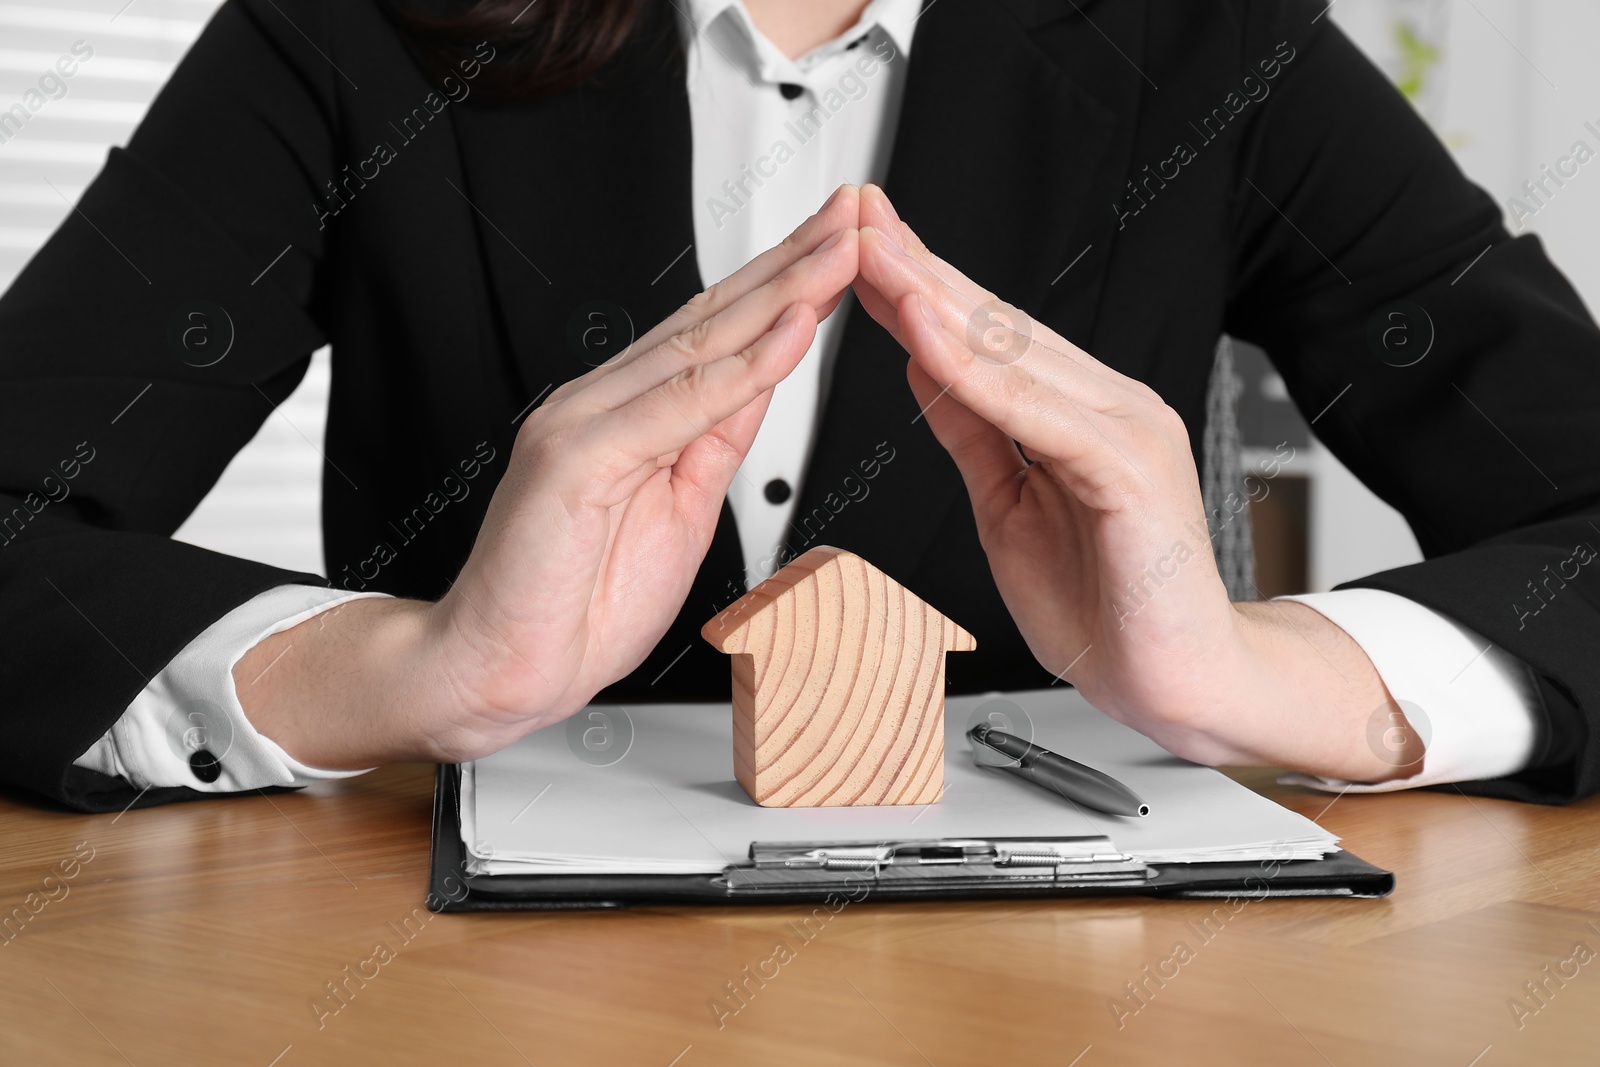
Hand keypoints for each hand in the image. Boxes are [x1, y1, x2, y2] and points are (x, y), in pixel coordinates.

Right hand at [238, 186, 862, 766]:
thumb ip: (712, 440)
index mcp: (626, 413)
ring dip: (781, 295)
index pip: (719, 334)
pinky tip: (789, 330)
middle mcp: (602, 401)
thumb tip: (759, 383)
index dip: (785, 288)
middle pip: (715, 318)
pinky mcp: (577, 457)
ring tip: (841, 253)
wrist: (499, 667)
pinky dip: (741, 369)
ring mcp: (585, 422)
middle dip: (793, 265)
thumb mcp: (679, 510)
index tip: (842, 253)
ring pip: (702, 345)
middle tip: (856, 217)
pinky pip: (677, 406)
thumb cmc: (574, 600)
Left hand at [853, 185, 1419, 781]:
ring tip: (874, 254)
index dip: (920, 286)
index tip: (859, 248)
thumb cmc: (1106, 604)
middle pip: (995, 324)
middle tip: (853, 217)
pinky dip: (974, 372)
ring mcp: (1124, 429)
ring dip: (933, 300)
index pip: (985, 334)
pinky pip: (1035, 412)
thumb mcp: (1006, 506)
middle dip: (917, 268)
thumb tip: (923, 366)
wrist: (1177, 682)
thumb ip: (973, 432)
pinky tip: (925, 334)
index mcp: (1078, 412)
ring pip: (1012, 353)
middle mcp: (1107, 405)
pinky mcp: (1129, 467)